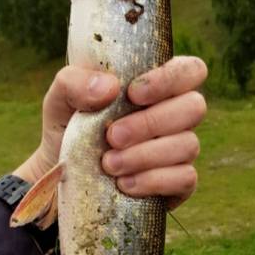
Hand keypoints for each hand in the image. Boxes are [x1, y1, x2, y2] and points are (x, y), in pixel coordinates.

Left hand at [14, 55, 206, 208]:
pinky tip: (124, 184)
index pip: (190, 70)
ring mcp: (181, 149)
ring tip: (109, 164)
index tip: (133, 94)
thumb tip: (109, 87)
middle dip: (151, 122)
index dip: (170, 79)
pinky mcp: (179, 183)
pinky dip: (153, 180)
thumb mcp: (60, 100)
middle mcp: (176, 114)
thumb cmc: (68, 128)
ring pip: (188, 145)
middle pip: (194, 107)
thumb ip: (74, 82)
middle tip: (113, 136)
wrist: (62, 176)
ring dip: (145, 155)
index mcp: (157, 85)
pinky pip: (185, 178)